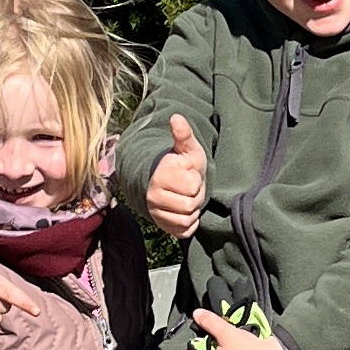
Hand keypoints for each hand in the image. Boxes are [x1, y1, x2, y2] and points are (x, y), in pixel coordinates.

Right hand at [145, 114, 207, 237]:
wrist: (172, 183)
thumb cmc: (184, 164)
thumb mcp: (188, 148)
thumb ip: (184, 135)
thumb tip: (176, 117)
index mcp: (160, 176)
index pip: (191, 185)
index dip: (196, 180)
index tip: (190, 174)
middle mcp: (153, 197)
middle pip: (190, 205)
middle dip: (196, 196)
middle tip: (190, 188)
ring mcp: (157, 214)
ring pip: (187, 220)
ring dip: (194, 210)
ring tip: (187, 198)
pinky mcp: (164, 228)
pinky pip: (185, 231)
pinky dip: (191, 223)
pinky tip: (186, 211)